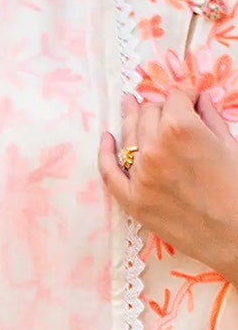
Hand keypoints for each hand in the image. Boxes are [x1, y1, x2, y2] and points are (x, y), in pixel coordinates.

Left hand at [98, 85, 237, 283]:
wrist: (233, 233)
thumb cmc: (237, 187)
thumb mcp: (228, 142)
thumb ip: (209, 116)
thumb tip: (198, 100)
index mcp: (180, 128)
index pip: (174, 98)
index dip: (185, 96)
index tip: (191, 100)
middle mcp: (154, 148)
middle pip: (148, 113)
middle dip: (160, 108)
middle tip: (168, 111)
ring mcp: (139, 175)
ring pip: (129, 136)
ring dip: (132, 119)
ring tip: (130, 107)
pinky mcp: (132, 201)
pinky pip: (109, 173)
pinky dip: (105, 154)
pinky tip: (106, 139)